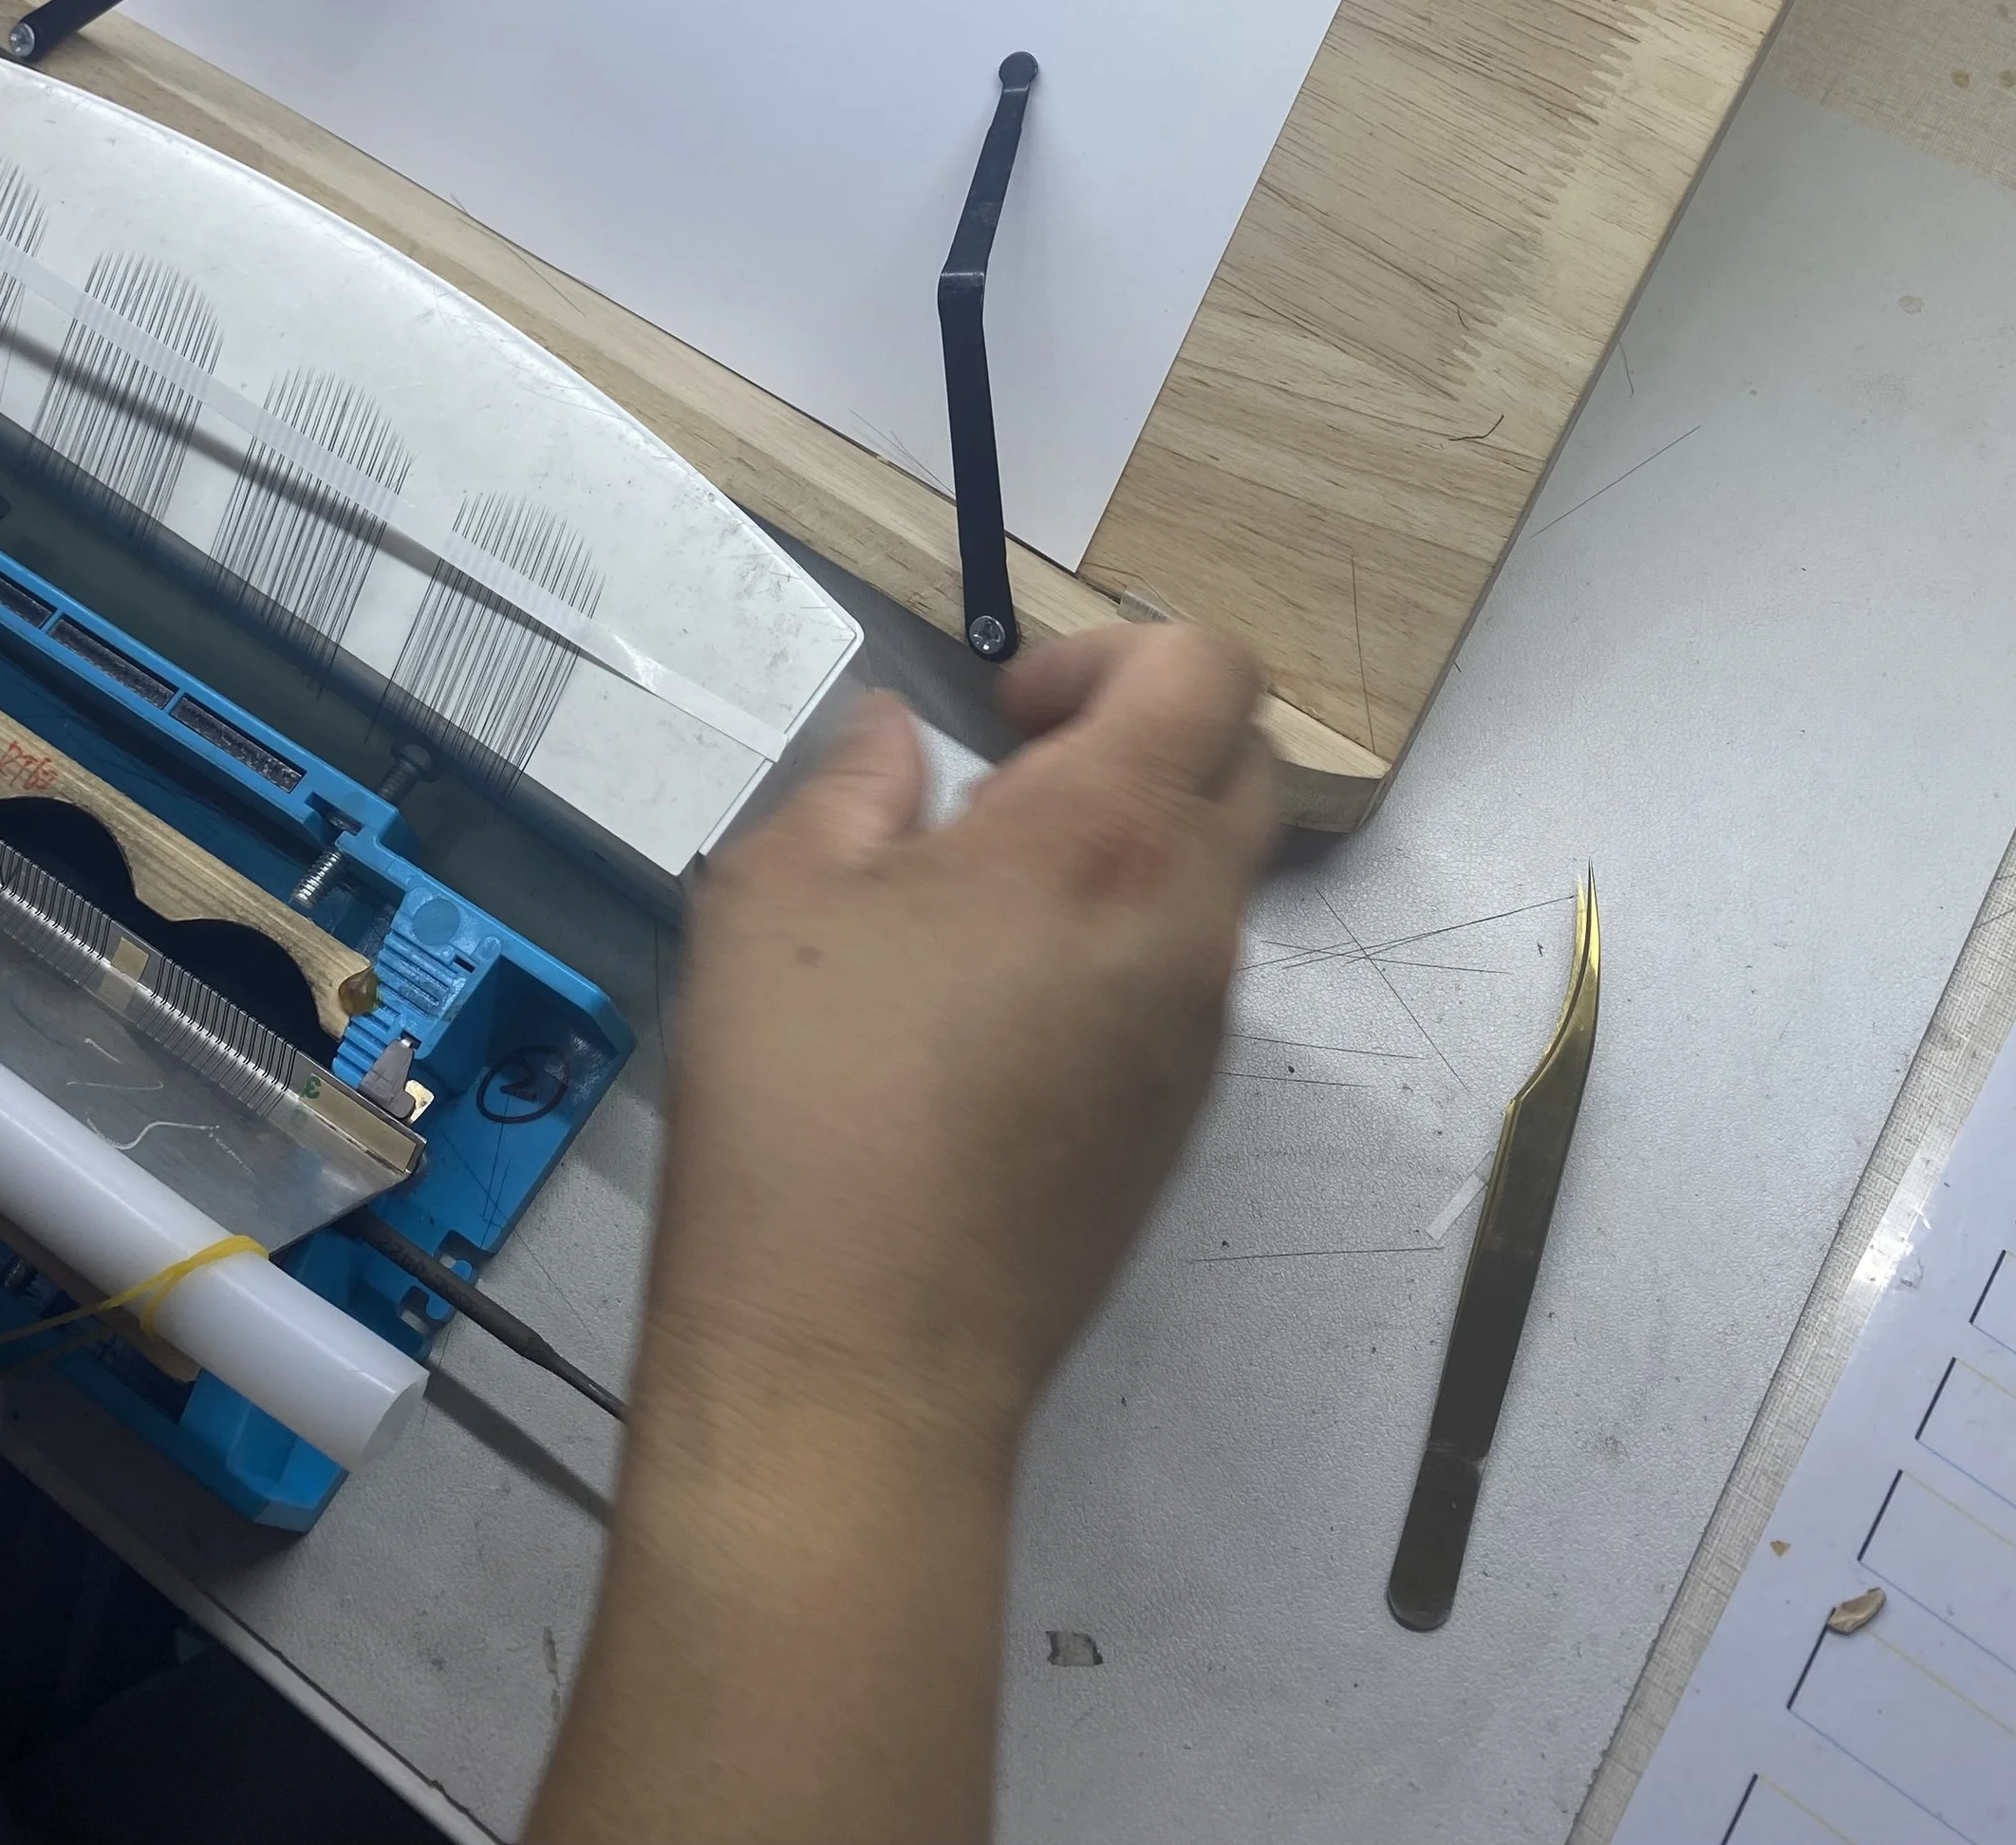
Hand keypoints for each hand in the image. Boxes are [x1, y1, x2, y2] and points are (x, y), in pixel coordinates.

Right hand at [640, 623, 1277, 1464]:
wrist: (857, 1362)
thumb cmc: (803, 1103)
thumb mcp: (775, 894)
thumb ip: (851, 782)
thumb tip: (896, 741)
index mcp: (1105, 839)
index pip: (1210, 669)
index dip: (1113, 652)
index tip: (1006, 719)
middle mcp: (1189, 925)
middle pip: (1240, 763)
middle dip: (1139, 738)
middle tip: (1003, 789)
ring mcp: (1201, 1037)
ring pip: (1212, 880)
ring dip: (1125, 850)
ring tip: (974, 913)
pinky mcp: (1178, 1124)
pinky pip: (1182, 983)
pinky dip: (1118, 947)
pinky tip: (988, 1017)